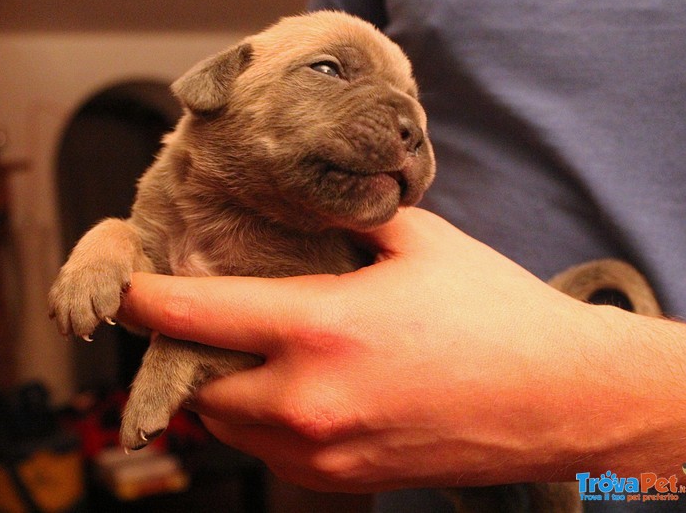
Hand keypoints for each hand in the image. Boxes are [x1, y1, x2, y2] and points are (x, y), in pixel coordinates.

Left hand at [118, 208, 685, 493]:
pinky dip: (257, 421)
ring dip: (217, 388)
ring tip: (241, 350)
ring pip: (226, 426)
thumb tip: (303, 207)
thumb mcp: (419, 243)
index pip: (190, 314)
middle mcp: (309, 400)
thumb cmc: (497, 316)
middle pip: (194, 381)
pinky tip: (288, 388)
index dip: (141, 298)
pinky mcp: (343, 479)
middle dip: (181, 348)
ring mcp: (324, 451)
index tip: (125, 286)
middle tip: (194, 315)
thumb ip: (346, 222)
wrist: (559, 398)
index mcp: (321, 329)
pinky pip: (268, 453)